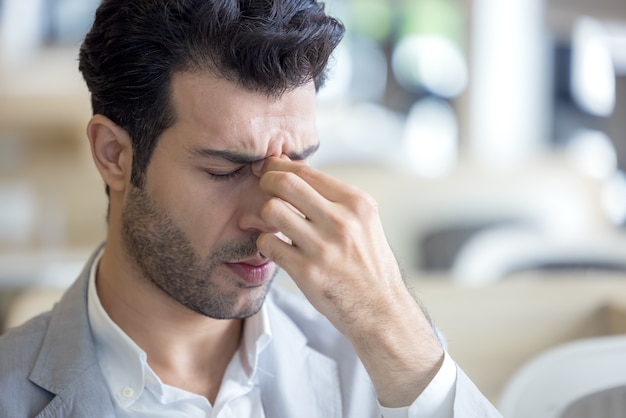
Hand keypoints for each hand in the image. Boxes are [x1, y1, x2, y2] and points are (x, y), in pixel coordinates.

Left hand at [253, 156, 443, 406]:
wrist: (380, 309)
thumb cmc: (369, 263)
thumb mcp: (364, 222)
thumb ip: (335, 199)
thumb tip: (294, 174)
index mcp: (356, 204)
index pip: (307, 172)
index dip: (281, 166)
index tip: (270, 168)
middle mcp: (341, 222)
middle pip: (285, 183)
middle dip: (267, 180)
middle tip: (262, 187)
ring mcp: (323, 248)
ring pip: (272, 211)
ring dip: (265, 215)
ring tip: (273, 223)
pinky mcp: (307, 272)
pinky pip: (268, 244)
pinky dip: (266, 244)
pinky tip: (276, 248)